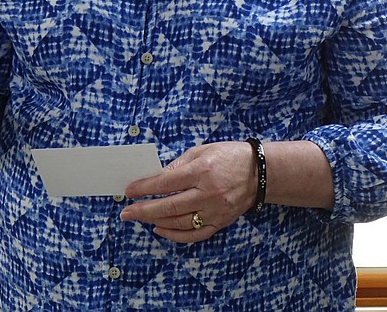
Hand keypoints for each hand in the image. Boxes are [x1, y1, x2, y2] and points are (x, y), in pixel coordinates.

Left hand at [120, 141, 256, 243]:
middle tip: (126, 212)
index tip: (129, 191)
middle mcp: (208, 193)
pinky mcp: (221, 223)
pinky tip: (160, 230)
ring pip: (179, 223)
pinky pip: (195, 234)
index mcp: (202, 171)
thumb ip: (178, 164)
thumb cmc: (229, 156)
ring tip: (140, 218)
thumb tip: (157, 177)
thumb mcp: (201, 151)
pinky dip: (175, 235)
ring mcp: (215, 211)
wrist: (260, 172)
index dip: (145, 187)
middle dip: (144, 210)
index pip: (166, 182)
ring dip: (156, 222)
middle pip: (170, 206)